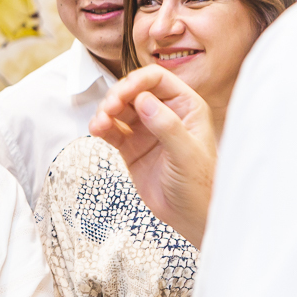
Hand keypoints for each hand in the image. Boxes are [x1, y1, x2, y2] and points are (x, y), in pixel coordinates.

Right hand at [89, 64, 216, 246]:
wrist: (190, 217)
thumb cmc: (200, 185)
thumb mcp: (187, 154)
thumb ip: (167, 126)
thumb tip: (144, 100)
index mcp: (186, 106)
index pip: (157, 79)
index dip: (136, 81)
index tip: (121, 93)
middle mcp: (164, 113)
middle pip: (133, 91)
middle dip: (116, 96)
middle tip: (107, 110)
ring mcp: (146, 129)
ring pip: (119, 109)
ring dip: (105, 111)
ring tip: (99, 125)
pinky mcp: (131, 146)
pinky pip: (112, 129)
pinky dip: (101, 127)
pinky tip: (96, 130)